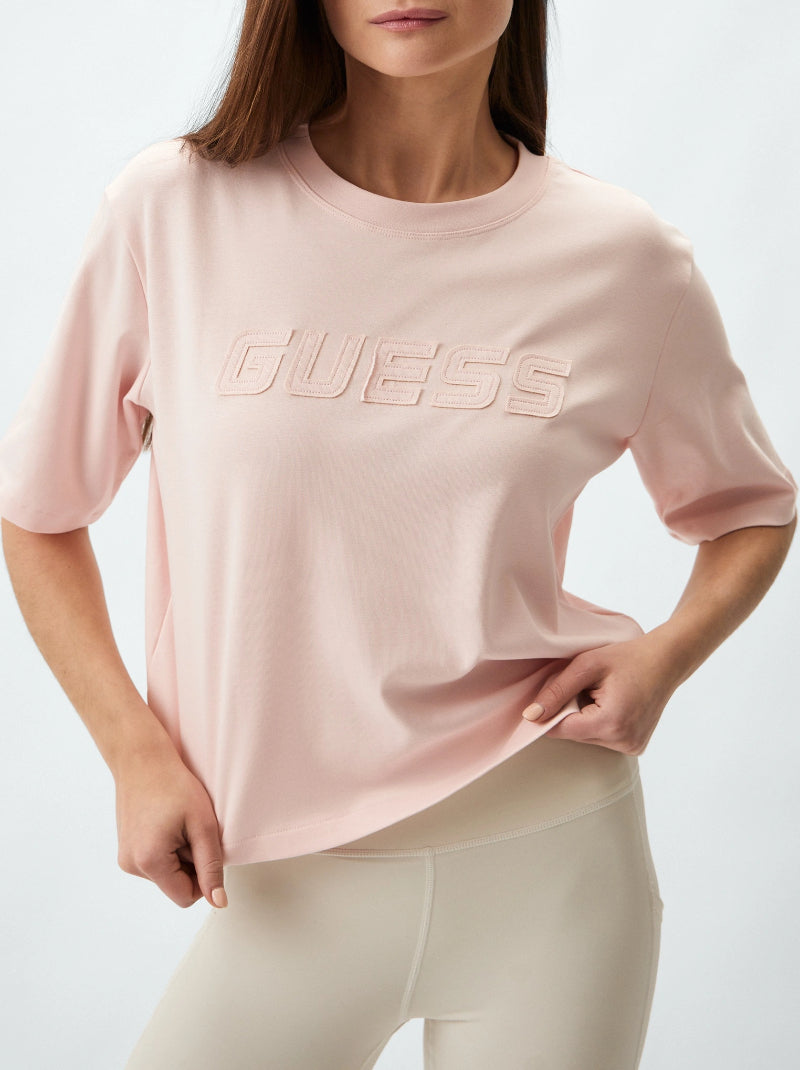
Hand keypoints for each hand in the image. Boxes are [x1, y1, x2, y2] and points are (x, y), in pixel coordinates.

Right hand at [114, 747, 227, 909]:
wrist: (142, 759)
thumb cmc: (173, 785)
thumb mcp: (203, 825)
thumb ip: (211, 866)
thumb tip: (218, 902)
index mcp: (149, 862)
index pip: (186, 897)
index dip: (203, 877)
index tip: (205, 847)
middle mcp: (131, 865)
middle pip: (175, 886)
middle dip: (190, 862)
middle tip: (190, 828)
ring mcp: (125, 858)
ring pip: (166, 874)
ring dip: (179, 854)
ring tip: (177, 822)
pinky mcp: (125, 849)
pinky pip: (155, 862)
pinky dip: (167, 847)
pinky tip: (166, 822)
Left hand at [520, 633, 681, 753]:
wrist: (667, 660)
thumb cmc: (628, 657)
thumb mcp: (587, 666)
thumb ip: (556, 691)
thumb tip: (530, 716)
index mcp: (610, 723)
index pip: (560, 729)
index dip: (550, 712)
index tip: (551, 694)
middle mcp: (623, 742)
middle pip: (574, 734)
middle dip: (570, 712)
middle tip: (585, 686)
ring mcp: (632, 747)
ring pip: (587, 737)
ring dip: (585, 717)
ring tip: (601, 694)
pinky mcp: (635, 746)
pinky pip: (602, 738)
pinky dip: (599, 723)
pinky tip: (613, 703)